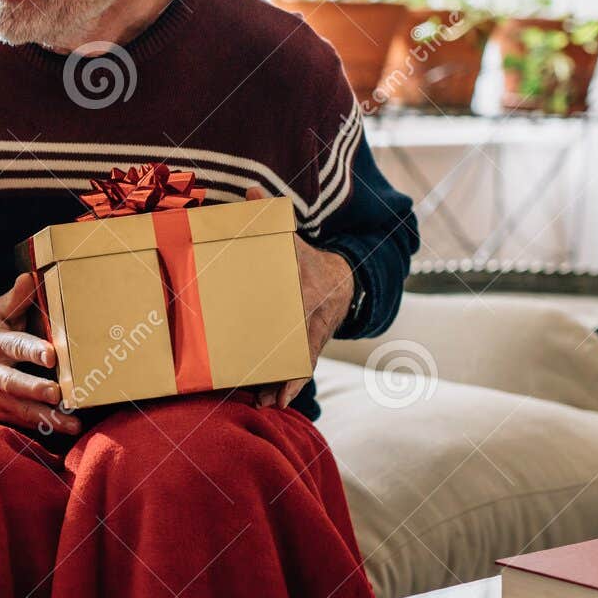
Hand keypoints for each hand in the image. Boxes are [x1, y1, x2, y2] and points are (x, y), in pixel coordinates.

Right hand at [0, 273, 80, 435]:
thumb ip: (16, 298)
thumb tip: (30, 277)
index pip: (15, 346)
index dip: (32, 351)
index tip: (51, 355)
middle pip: (14, 383)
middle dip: (36, 389)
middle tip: (57, 393)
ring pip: (21, 409)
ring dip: (47, 417)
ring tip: (72, 424)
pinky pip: (22, 421)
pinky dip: (43, 426)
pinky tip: (65, 429)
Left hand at [244, 186, 352, 408]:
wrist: (348, 279)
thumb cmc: (312, 259)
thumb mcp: (295, 238)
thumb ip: (271, 218)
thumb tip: (249, 192)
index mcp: (310, 290)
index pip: (299, 314)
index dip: (289, 337)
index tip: (273, 355)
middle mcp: (316, 317)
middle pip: (299, 349)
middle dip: (283, 374)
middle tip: (261, 395)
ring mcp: (316, 335)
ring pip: (301, 364)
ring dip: (285, 386)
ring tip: (265, 406)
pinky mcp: (313, 346)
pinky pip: (302, 368)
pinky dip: (290, 385)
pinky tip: (274, 401)